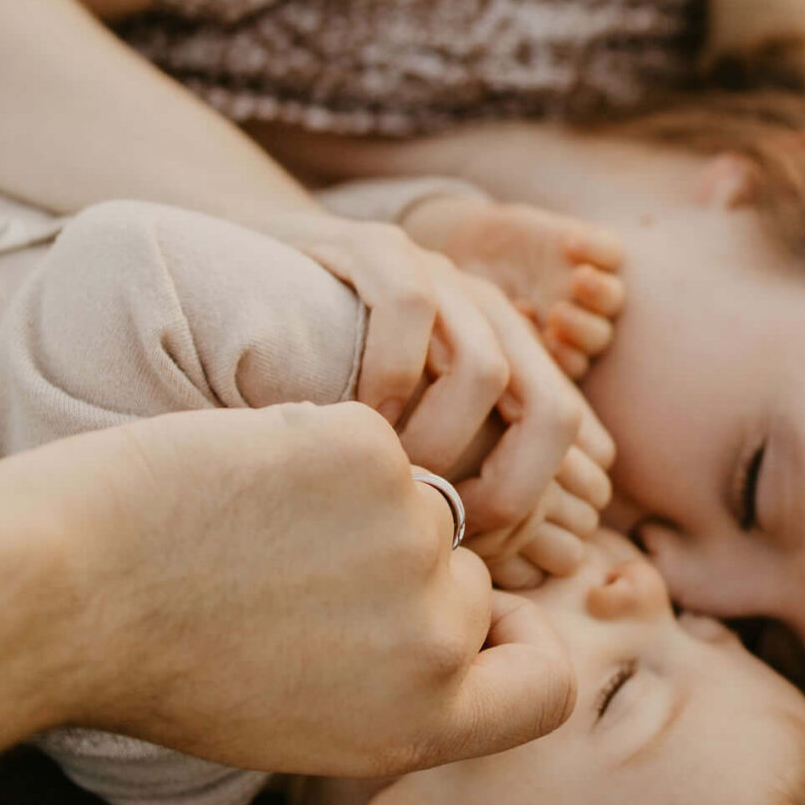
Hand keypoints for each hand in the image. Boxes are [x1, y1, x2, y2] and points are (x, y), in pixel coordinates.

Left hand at [61, 403, 577, 776]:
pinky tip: (241, 486)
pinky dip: (312, 450)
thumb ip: (395, 688)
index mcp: (422, 724)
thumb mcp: (301, 720)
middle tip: (282, 579)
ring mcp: (411, 540)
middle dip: (395, 566)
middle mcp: (435, 643)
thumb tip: (454, 620)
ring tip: (247, 536)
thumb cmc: (159, 663)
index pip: (545, 686)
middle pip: (462, 576)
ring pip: (414, 498)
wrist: (66, 592)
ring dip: (351, 501)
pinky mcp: (369, 455)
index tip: (481, 620)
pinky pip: (368, 437)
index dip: (521, 645)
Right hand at [249, 204, 612, 568]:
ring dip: (439, 440)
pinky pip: (409, 310)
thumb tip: (506, 556)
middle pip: (554, 408)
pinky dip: (389, 376)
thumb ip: (447, 470)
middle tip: (445, 524)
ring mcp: (438, 274)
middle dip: (511, 485)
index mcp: (507, 350)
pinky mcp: (377, 248)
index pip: (567, 428)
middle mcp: (487, 310)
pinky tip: (353, 415)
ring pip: (485, 369)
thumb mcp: (399, 422)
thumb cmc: (318, 370)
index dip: (535, 496)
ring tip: (391, 474)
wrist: (237, 273)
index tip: (476, 545)